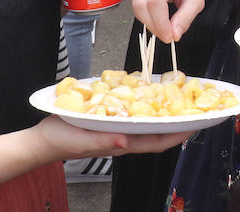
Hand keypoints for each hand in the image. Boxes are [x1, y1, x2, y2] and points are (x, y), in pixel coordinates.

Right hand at [32, 116, 192, 163]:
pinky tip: (148, 94)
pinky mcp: (109, 121)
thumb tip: (126, 142)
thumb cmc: (60, 140)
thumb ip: (104, 142)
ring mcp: (117, 130)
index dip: (178, 135)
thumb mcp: (81, 140)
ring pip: (147, 124)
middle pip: (156, 132)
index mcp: (120, 144)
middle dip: (177, 122)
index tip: (196, 124)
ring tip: (179, 100)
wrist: (43, 140)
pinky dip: (144, 106)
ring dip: (164, 114)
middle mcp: (123, 138)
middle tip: (195, 107)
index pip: (156, 142)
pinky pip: (132, 115)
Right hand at [126, 0, 206, 42]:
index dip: (160, 23)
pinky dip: (142, 13)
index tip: (169, 36)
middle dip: (153, 26)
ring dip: (148, 21)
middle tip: (166, 34)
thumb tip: (174, 34)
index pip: (155, 1)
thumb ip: (186, 17)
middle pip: (141, 5)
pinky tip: (155, 11)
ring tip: (163, 22)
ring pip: (135, 6)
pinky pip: (131, 2)